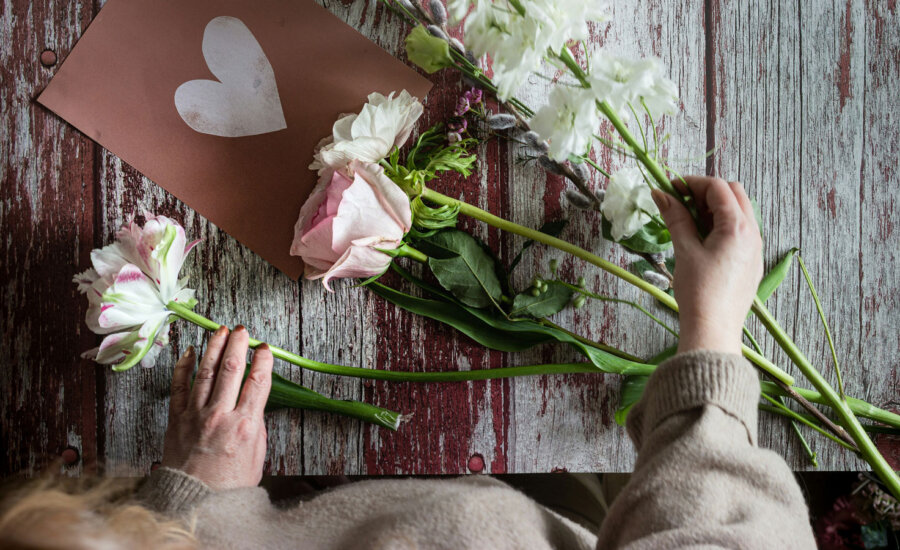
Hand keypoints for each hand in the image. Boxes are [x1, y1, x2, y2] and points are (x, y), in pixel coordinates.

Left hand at [161, 325, 272, 489]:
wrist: (194, 501)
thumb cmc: (229, 484)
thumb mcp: (256, 455)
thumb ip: (254, 425)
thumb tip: (252, 403)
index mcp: (244, 425)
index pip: (257, 382)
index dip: (263, 360)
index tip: (265, 349)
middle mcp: (219, 416)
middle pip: (231, 369)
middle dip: (238, 344)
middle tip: (243, 330)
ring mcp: (195, 415)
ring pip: (206, 372)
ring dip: (214, 347)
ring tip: (220, 330)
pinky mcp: (176, 420)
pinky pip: (178, 387)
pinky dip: (183, 367)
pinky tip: (189, 352)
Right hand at [651, 176, 761, 354]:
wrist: (713, 329)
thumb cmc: (698, 291)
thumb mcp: (684, 250)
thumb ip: (675, 218)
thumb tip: (661, 194)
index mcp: (738, 227)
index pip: (718, 188)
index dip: (692, 183)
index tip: (670, 188)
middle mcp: (753, 233)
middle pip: (734, 194)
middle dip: (707, 192)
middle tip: (681, 202)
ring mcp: (755, 248)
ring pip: (739, 212)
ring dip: (715, 208)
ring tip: (689, 221)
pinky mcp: (752, 262)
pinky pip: (741, 231)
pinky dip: (722, 225)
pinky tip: (703, 240)